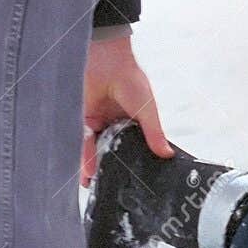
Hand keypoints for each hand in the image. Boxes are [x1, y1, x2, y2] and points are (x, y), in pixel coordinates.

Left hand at [81, 35, 172, 185]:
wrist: (104, 59)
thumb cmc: (130, 78)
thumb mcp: (147, 109)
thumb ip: (154, 133)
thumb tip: (166, 154)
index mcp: (134, 121)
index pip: (135, 146)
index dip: (136, 161)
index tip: (137, 180)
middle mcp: (116, 123)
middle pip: (113, 149)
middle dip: (112, 167)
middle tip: (113, 188)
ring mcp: (98, 121)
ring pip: (96, 148)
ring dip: (95, 165)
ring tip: (95, 185)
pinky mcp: (81, 118)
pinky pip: (82, 140)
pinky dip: (84, 154)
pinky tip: (86, 170)